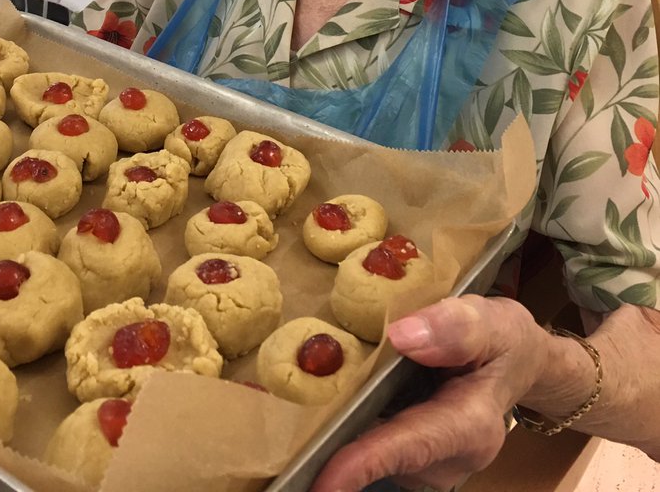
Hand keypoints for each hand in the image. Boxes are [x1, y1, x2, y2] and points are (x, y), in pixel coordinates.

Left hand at [311, 296, 546, 491]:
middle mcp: (446, 461)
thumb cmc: (502, 340)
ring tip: (288, 426)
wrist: (516, 364)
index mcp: (469, 427)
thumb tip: (403, 335)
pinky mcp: (410, 464)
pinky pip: (370, 454)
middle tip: (281, 450)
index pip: (410, 446)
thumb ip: (455, 326)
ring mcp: (428, 469)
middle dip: (333, 455)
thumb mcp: (491, 320)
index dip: (365, 463)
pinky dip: (342, 439)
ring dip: (333, 444)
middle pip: (383, 462)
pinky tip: (315, 417)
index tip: (323, 481)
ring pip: (372, 461)